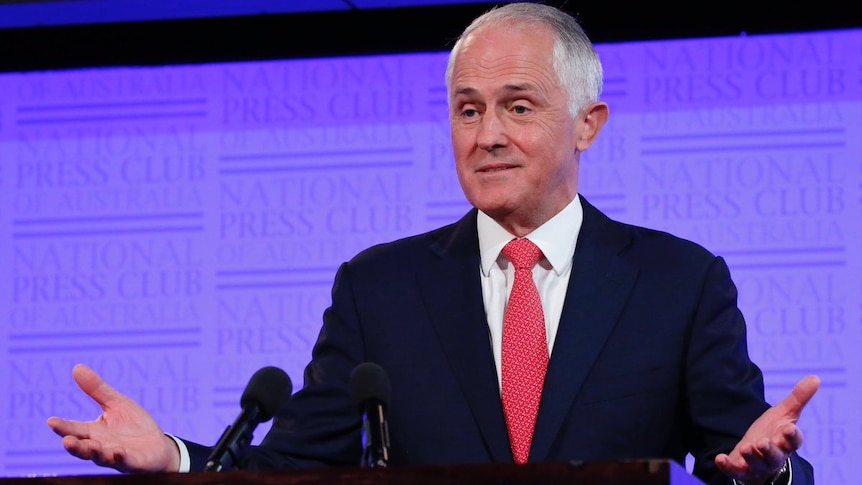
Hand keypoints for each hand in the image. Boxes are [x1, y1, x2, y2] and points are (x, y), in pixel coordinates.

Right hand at [46, 364, 180, 472]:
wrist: (158, 445)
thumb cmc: (134, 426)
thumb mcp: (117, 404)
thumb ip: (97, 390)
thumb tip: (77, 367)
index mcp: (94, 432)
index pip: (75, 430)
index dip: (63, 427)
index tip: (51, 421)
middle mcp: (101, 447)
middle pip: (83, 448)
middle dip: (74, 445)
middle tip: (66, 440)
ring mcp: (115, 456)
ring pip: (101, 457)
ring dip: (95, 452)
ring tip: (92, 445)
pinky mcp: (132, 462)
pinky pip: (124, 462)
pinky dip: (119, 457)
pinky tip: (118, 451)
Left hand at [715, 375, 819, 484]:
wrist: (758, 452)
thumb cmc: (774, 432)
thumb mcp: (784, 413)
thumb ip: (798, 398)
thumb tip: (815, 378)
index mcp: (786, 441)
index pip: (793, 441)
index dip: (792, 436)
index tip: (789, 428)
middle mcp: (774, 455)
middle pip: (774, 455)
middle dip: (769, 450)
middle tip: (763, 442)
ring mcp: (758, 464)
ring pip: (757, 463)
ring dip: (752, 456)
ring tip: (745, 448)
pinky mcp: (742, 469)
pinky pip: (736, 470)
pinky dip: (728, 466)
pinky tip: (720, 459)